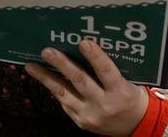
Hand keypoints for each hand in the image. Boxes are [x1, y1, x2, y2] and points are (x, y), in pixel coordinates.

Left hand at [26, 40, 147, 134]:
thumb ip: (110, 69)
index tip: (83, 42)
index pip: (106, 72)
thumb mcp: (128, 81)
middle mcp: (104, 105)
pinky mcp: (81, 122)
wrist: (136, 126)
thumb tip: (86, 45)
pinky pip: (64, 102)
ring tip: (31, 66)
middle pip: (80, 81)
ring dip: (46, 78)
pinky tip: (43, 77)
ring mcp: (90, 115)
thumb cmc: (130, 96)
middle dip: (62, 64)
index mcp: (120, 92)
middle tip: (47, 51)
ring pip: (64, 93)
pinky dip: (54, 89)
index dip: (95, 57)